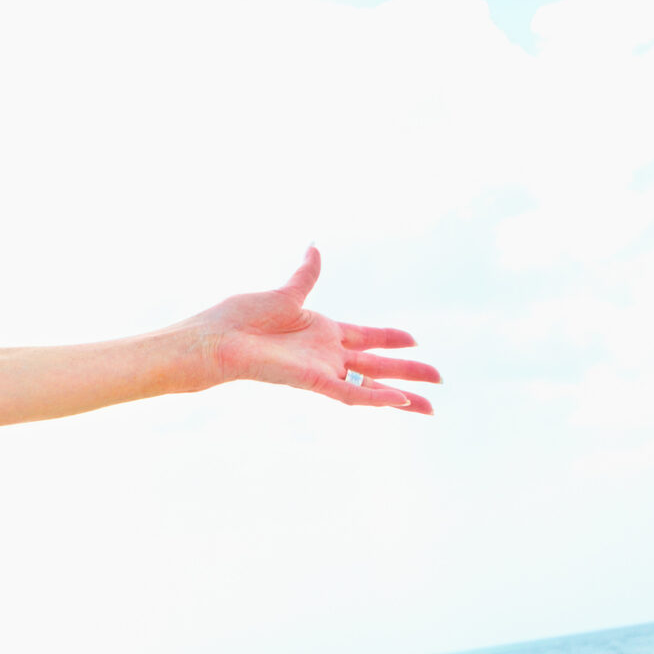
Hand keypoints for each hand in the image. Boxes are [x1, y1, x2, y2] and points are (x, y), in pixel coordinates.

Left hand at [195, 246, 438, 414]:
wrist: (213, 340)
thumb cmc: (239, 318)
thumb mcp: (284, 294)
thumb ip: (306, 276)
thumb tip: (314, 248)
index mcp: (320, 332)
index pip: (365, 337)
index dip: (390, 338)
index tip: (415, 340)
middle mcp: (324, 354)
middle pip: (376, 365)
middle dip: (408, 372)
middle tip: (439, 379)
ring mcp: (321, 370)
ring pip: (370, 385)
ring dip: (401, 394)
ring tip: (430, 405)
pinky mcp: (312, 381)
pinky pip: (350, 394)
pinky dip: (375, 397)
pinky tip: (400, 401)